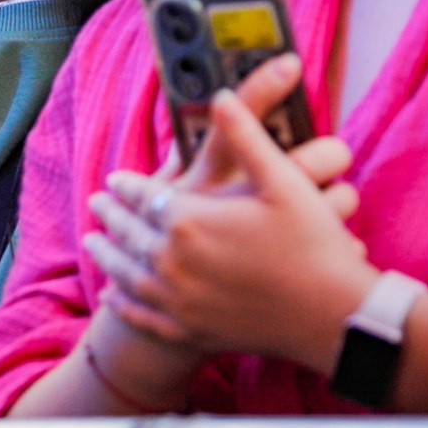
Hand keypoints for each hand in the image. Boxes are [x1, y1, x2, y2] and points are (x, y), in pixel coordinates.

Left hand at [86, 90, 371, 369]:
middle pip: (129, 233)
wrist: (335, 319)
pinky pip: (144, 316)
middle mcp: (174, 261)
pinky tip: (114, 296)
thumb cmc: (314, 246)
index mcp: (190, 220)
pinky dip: (124, 304)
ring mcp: (180, 301)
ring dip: (107, 256)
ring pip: (128, 274)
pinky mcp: (191, 332)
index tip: (114, 179)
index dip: (127, 185)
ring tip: (93, 243)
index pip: (144, 196)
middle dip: (111, 216)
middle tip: (96, 204)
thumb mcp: (283, 181)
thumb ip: (245, 135)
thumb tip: (221, 95)